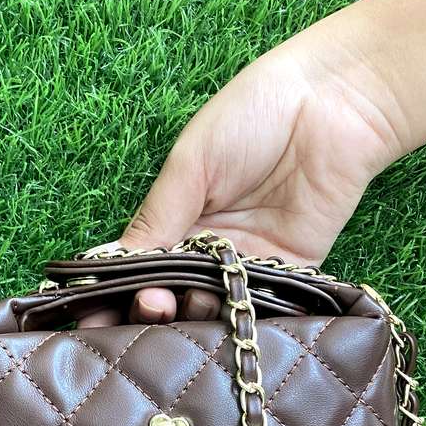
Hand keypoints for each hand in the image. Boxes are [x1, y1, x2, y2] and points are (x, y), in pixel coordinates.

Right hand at [77, 25, 405, 326]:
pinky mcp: (292, 273)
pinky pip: (261, 307)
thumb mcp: (193, 163)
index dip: (113, 293)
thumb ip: (156, 218)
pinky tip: (220, 321)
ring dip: (191, 315)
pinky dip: (238, 317)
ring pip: (211, 307)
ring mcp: (249, 262)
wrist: (334, 103)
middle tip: (147, 308)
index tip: (90, 315)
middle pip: (171, 294)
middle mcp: (209, 246)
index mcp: (178, 215)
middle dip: (150, 308)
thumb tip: (110, 264)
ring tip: (179, 308)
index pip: (137, 266)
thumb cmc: (255, 115)